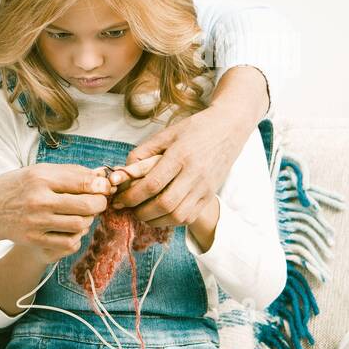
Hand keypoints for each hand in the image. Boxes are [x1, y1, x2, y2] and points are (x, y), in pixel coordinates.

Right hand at [0, 163, 113, 262]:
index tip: (104, 187)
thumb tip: (98, 176)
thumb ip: (67, 172)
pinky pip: (69, 242)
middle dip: (100, 203)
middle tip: (98, 202)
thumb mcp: (36, 171)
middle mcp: (39, 200)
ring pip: (80, 225)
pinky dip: (76, 236)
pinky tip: (71, 229)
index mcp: (40, 178)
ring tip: (83, 215)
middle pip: (86, 205)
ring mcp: (37, 222)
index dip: (100, 185)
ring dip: (88, 220)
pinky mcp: (34, 239)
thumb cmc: (15, 188)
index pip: (82, 181)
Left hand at [107, 107, 249, 227]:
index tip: (119, 200)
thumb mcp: (165, 135)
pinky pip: (189, 217)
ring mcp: (205, 187)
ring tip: (142, 214)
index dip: (132, 197)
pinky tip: (160, 215)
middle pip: (165, 204)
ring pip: (178, 215)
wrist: (229, 128)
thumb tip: (121, 173)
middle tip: (129, 209)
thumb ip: (142, 153)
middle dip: (141, 212)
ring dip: (155, 220)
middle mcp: (195, 174)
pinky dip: (171, 221)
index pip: (152, 184)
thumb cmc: (193, 129)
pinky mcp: (210, 195)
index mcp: (180, 156)